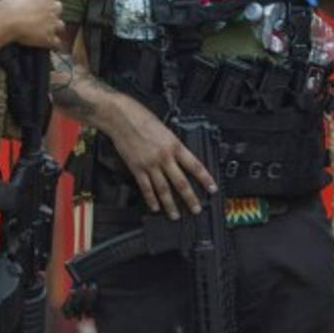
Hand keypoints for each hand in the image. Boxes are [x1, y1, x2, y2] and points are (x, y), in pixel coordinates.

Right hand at [0, 0, 63, 48]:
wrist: (7, 20)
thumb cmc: (11, 4)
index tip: (40, 2)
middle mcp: (53, 7)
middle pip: (58, 8)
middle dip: (52, 12)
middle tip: (42, 16)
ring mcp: (53, 23)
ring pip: (60, 25)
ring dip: (54, 27)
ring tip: (46, 30)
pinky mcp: (49, 37)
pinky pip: (56, 42)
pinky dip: (53, 43)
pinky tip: (48, 44)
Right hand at [109, 105, 217, 219]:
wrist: (121, 117)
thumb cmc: (142, 118)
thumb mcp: (166, 129)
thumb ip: (174, 145)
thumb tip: (181, 157)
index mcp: (174, 145)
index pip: (195, 165)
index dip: (205, 179)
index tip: (212, 188)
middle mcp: (164, 157)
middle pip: (181, 182)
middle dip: (190, 198)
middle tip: (196, 209)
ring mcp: (150, 164)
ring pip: (163, 189)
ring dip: (170, 204)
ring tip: (175, 215)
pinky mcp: (137, 168)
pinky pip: (146, 187)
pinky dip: (151, 199)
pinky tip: (155, 207)